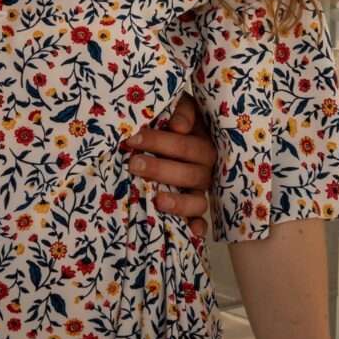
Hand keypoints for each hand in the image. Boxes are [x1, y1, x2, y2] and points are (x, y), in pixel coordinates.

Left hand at [128, 95, 215, 237]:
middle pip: (191, 173)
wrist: (173, 128)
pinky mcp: (195, 206)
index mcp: (201, 140)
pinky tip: (193, 233)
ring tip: (158, 200)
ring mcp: (201, 188)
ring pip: (198, 199)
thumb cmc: (171, 117)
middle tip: (134, 165)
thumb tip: (178, 127)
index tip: (134, 138)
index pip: (187, 144)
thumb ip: (181, 110)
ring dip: (179, 202)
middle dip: (161, 169)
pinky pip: (200, 219)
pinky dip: (198, 227)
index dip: (161, 142)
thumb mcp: (177, 105)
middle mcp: (205, 166)